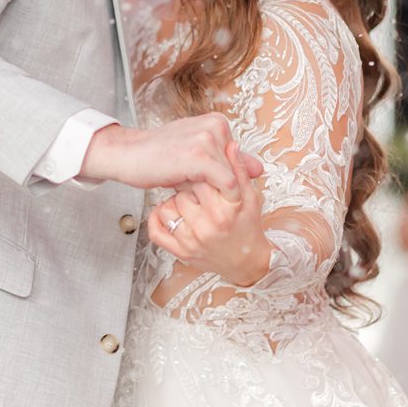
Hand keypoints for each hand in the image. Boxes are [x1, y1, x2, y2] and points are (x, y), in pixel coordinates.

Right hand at [80, 115, 263, 200]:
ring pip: (232, 180)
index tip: (202, 182)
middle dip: (219, 185)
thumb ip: (227, 161)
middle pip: (236, 171)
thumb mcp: (197, 156)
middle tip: (190, 184)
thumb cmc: (158, 158)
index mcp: (217, 122)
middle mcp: (216, 126)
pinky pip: (227, 184)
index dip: (223, 178)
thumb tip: (259, 168)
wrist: (127, 156)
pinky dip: (217, 196)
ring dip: (213, 191)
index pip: (237, 160)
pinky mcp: (200, 156)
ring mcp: (208, 139)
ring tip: (185, 183)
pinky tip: (191, 192)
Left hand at [146, 142, 270, 285]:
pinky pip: (157, 231)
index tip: (198, 168)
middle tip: (190, 183)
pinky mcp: (180, 252)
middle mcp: (207, 225)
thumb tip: (231, 143)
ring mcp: (192, 240)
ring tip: (186, 201)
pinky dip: (156, 218)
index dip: (199, 170)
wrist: (247, 263)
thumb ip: (239, 170)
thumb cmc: (248, 228)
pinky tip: (166, 211)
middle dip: (186, 184)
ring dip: (173, 201)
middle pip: (183, 190)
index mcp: (226, 209)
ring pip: (168, 207)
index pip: (203, 178)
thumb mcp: (250, 198)